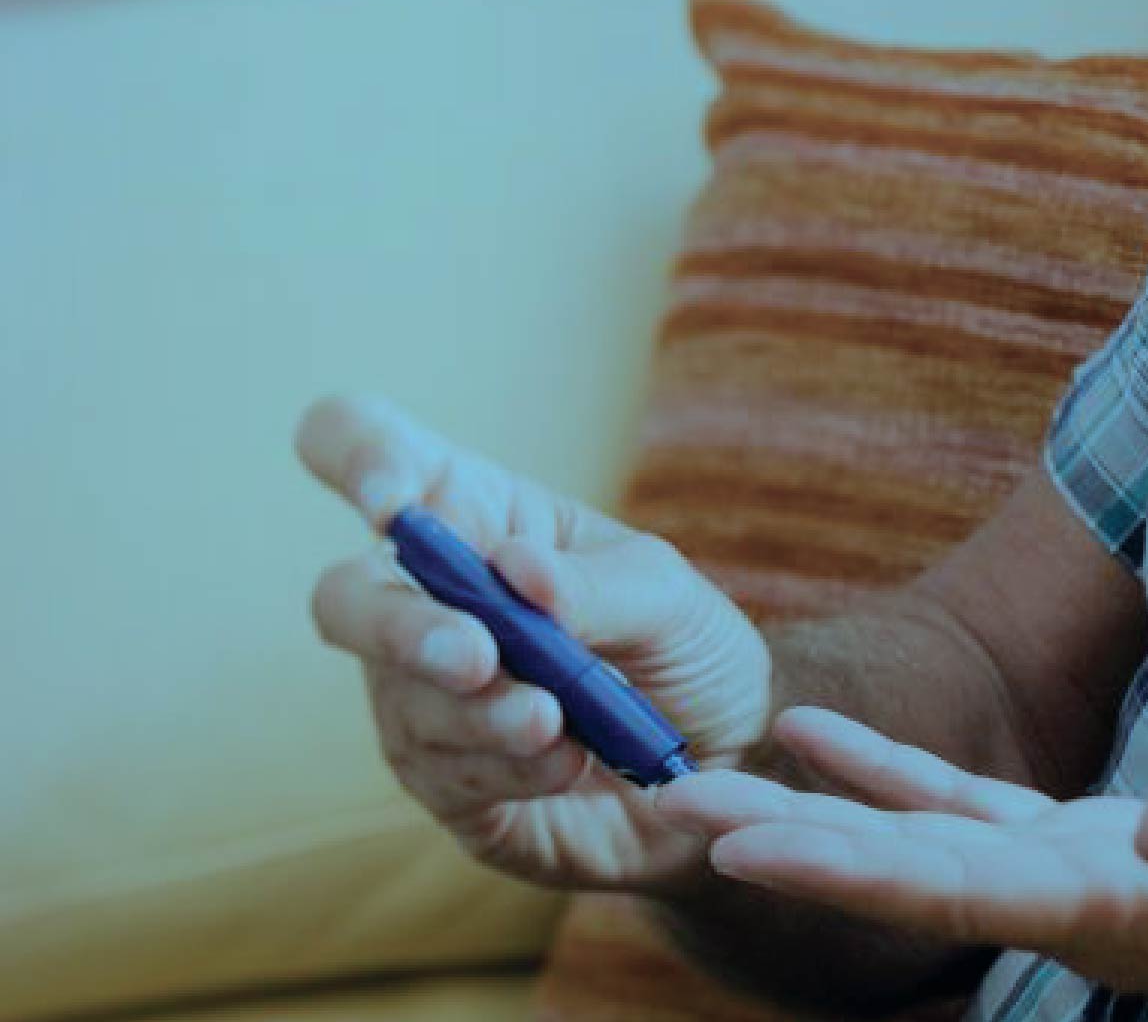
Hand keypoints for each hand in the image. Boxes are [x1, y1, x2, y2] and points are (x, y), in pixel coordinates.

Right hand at [295, 392, 773, 891]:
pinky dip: (510, 766)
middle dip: (401, 628)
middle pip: (344, 598)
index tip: (392, 504)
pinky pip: (444, 772)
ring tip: (556, 721)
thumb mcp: (670, 600)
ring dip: (484, 713)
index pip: (365, 448)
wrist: (723, 765)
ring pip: (404, 698)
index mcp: (470, 513)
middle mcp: (424, 600)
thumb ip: (598, 586)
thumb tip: (515, 566)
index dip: (358, 458)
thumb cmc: (684, 652)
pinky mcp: (441, 778)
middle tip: (479, 655)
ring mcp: (420, 694)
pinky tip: (568, 762)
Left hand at [652, 707, 1147, 1021]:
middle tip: (665, 810)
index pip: (958, 891)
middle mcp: (1077, 905)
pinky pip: (969, 809)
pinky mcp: (1100, 850)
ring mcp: (1081, 880)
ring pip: (917, 842)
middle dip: (788, 843)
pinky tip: (823, 735)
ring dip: (812, 809)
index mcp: (1122, 911)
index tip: (746, 850)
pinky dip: (892, 774)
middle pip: (905, 873)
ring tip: (703, 777)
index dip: (850, 867)